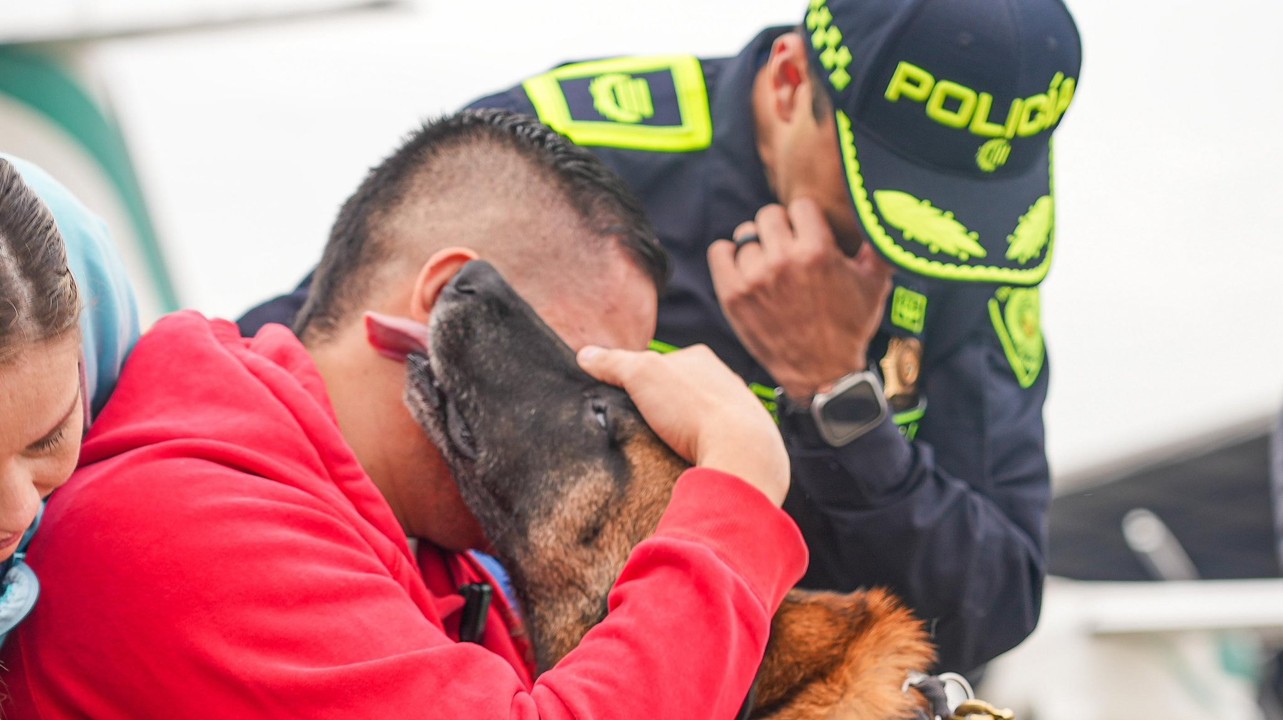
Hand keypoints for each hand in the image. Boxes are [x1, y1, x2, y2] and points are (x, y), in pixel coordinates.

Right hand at [577, 344, 788, 505]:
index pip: (660, 363)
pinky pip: (716, 442)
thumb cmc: (693, 409)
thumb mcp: (641, 375)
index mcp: (701, 358)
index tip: (625, 401)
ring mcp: (739, 411)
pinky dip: (702, 449)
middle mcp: (725, 380)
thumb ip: (613, 363)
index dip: (638, 381)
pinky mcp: (747, 441)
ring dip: (684, 431)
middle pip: (681, 391)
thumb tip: (585, 355)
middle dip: (663, 407)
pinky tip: (689, 460)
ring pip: (701, 417)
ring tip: (664, 448)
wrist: (743, 452)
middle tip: (643, 427)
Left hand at [708, 198, 893, 401]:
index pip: (800, 206)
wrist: (821, 374)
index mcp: (818, 252)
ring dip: (757, 247)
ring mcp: (755, 279)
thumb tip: (882, 214)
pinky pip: (719, 252)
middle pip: (769, 216)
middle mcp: (783, 261)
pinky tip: (743, 267)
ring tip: (769, 267)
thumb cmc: (850, 328)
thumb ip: (878, 246)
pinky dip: (728, 255)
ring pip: (745, 235)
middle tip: (787, 250)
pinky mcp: (733, 295)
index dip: (806, 220)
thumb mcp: (874, 284)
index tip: (808, 235)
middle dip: (781, 229)